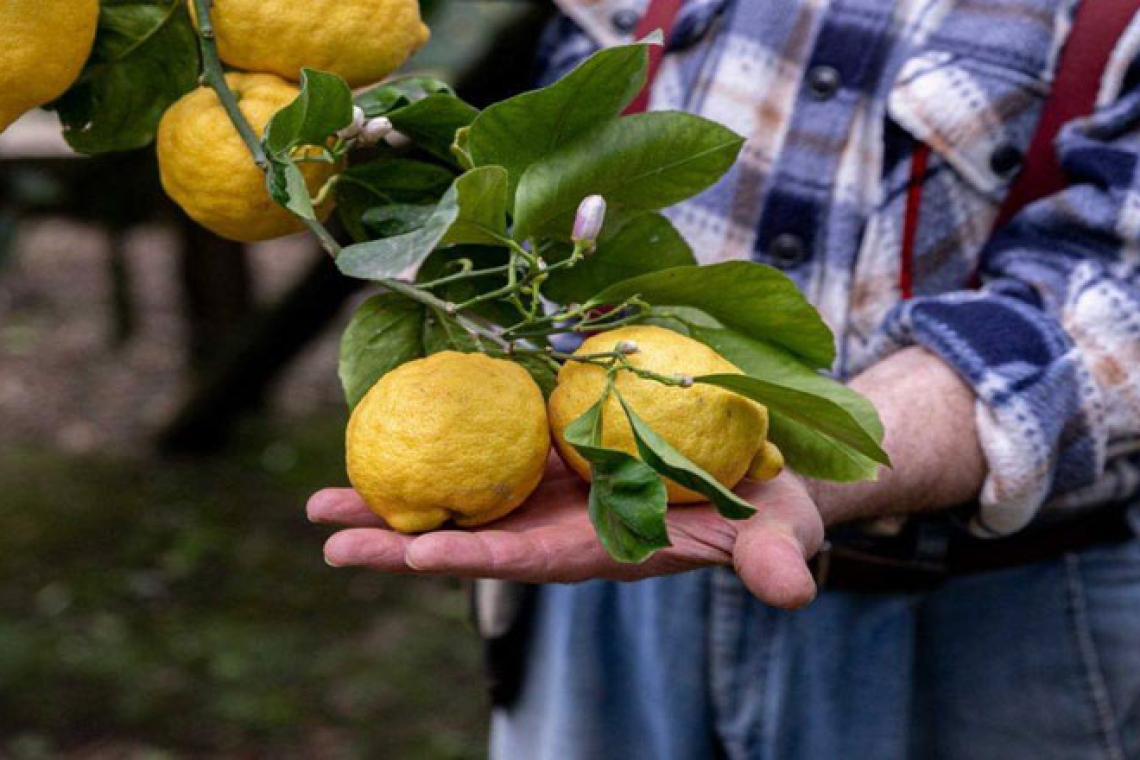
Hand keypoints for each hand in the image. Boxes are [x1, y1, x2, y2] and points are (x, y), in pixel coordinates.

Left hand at [307, 455, 823, 608]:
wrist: (755, 467)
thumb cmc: (767, 504)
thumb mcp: (779, 526)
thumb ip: (773, 556)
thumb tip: (792, 591)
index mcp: (603, 548)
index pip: (531, 561)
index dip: (476, 557)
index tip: (414, 555)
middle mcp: (561, 527)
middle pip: (473, 537)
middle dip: (400, 544)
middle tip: (327, 540)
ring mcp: (549, 492)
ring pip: (463, 497)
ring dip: (395, 500)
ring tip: (321, 504)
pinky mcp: (549, 454)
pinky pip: (484, 451)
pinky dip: (436, 447)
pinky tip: (387, 438)